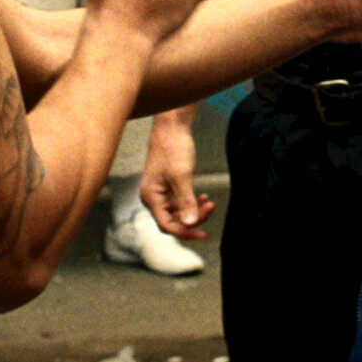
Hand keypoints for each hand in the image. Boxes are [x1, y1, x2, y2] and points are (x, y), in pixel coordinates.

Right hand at [141, 116, 214, 237]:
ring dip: (195, 211)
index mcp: (151, 197)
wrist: (172, 128)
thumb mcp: (182, 176)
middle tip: (211, 208)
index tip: (203, 233)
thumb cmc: (172, 148)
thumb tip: (190, 223)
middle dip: (193, 218)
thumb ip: (186, 201)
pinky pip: (182, 203)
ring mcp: (162, 193)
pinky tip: (205, 198)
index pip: (166, 225)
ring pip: (180, 213)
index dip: (185, 231)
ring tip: (210, 203)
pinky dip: (194, 203)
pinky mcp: (170, 188)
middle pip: (174, 221)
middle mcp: (154, 198)